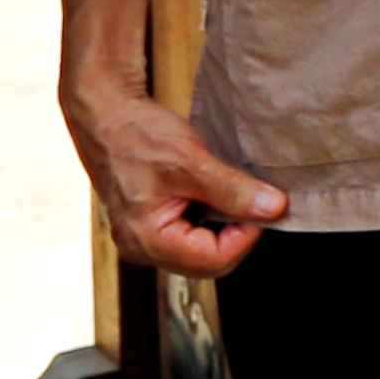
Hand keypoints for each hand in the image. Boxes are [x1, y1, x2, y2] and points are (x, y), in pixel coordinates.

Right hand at [68, 81, 288, 281]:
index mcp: (148, 240)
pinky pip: (189, 235)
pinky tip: (212, 193)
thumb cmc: (136, 135)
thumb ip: (233, 190)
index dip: (246, 235)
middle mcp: (142, 248)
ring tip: (229, 192)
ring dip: (223, 226)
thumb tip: (274, 209)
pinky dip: (209, 218)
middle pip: (208, 262)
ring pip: (201, 250)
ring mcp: (144, 239)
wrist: (106, 116)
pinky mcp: (150, 226)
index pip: (214, 260)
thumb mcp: (191, 160)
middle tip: (252, 199)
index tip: (263, 205)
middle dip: (237, 233)